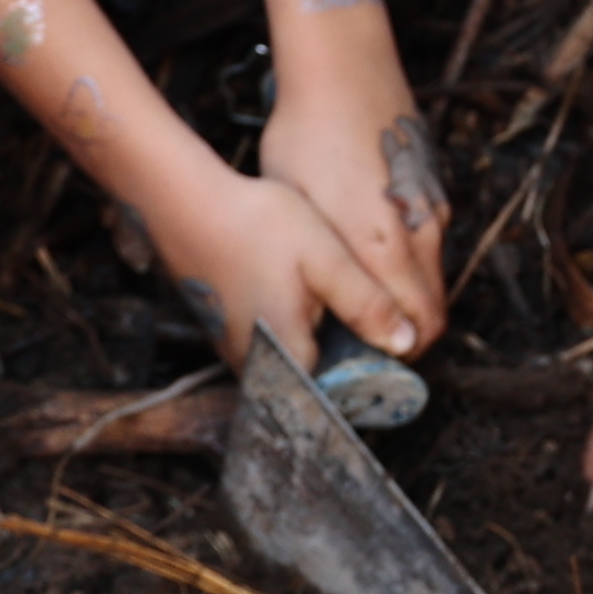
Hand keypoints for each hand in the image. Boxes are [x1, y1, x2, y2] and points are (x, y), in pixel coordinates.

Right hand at [143, 160, 427, 370]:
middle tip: (370, 323)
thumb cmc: (255, 224)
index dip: (369, 375)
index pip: (340, 391)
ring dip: (317, 345)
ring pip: (290, 362)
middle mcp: (256, 365)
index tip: (391, 354)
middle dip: (344, 360)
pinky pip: (268, 346)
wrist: (185, 202)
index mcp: (287, 355)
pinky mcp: (224, 331)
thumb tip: (407, 343)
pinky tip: (302, 296)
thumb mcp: (325, 258)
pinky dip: (290, 329)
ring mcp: (234, 350)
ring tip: (338, 307)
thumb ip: (367, 304)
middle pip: (313, 381)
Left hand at [258, 36, 449, 355]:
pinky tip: (372, 253)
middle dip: (406, 336)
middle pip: (434, 311)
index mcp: (383, 245)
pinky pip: (431, 244)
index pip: (417, 329)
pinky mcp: (434, 187)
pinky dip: (412, 264)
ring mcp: (432, 207)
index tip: (367, 364)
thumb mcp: (299, 211)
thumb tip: (330, 317)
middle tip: (362, 342)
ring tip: (362, 300)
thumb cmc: (308, 137)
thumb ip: (326, 268)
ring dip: (409, 299)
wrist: (344, 68)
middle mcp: (419, 231)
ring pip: (433, 277)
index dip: (398, 357)